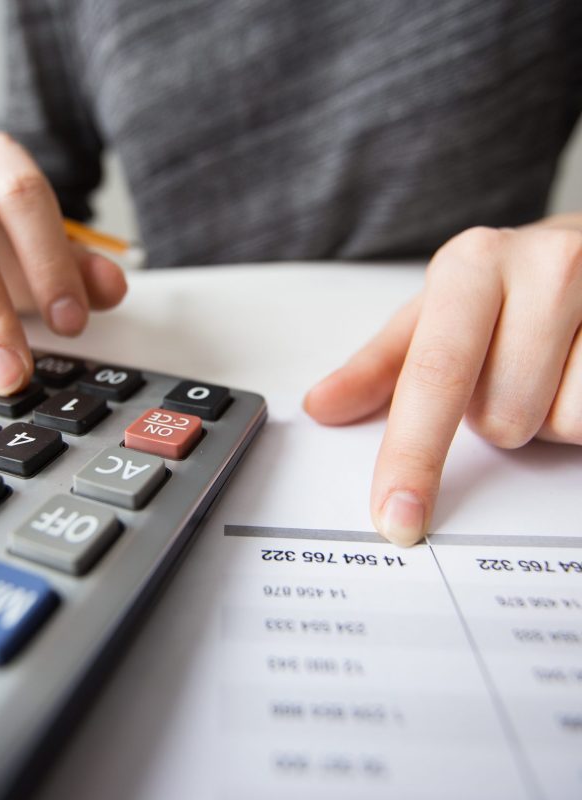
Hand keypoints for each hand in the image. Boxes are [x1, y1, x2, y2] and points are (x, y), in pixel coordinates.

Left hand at [304, 217, 581, 545]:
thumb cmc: (510, 287)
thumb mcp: (438, 312)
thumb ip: (379, 366)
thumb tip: (322, 407)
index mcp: (472, 266)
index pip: (433, 377)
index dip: (412, 455)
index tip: (398, 515)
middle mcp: (543, 266)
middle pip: (502, 417)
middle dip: (500, 415)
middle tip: (511, 370)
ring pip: (563, 421)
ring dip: (551, 413)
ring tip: (553, 366)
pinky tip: (579, 370)